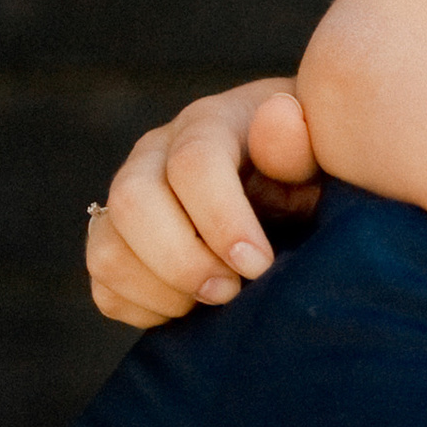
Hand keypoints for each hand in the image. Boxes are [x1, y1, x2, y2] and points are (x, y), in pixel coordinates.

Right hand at [86, 82, 321, 327]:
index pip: (192, 164)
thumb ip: (301, 143)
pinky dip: (144, 308)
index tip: (258, 265)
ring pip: (107, 249)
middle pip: (131, 202)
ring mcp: (128, 199)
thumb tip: (279, 117)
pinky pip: (103, 286)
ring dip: (162, 290)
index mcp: (210, 124)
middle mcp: (155, 155)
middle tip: (232, 291)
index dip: (221, 221)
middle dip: (182, 261)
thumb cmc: (316, 173)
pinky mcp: (116, 243)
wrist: (297, 191)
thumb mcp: (323, 153)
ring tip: (217, 299)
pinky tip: (192, 307)